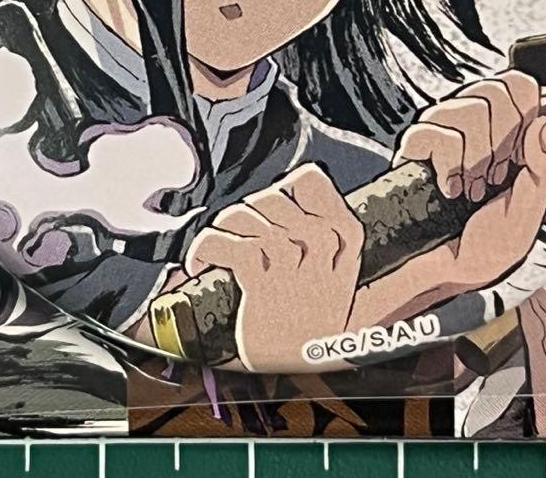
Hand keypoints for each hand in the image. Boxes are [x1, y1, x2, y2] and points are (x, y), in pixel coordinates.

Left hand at [183, 163, 362, 371]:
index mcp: (344, 239)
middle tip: (246, 229)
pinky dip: (206, 248)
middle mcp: (322, 248)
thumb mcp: (336, 268)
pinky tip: (200, 261)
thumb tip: (281, 193)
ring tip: (226, 242)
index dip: (285, 185)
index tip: (276, 202)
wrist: (308, 363)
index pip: (312, 181)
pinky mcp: (264, 288)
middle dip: (250, 208)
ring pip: (247, 217)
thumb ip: (320, 229)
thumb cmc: (315, 312)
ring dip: (226, 227)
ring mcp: (294, 268)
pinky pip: (227, 247)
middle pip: (272, 197)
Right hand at [393, 71, 545, 290]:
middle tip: (497, 176)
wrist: (445, 270)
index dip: (525, 110)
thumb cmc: (487, 243)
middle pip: (496, 91)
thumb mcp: (530, 212)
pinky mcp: (416, 143)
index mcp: (506, 131)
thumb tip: (544, 125)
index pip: (518, 84)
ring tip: (473, 188)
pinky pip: (439, 132)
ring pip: (470, 109)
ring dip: (477, 160)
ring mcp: (442, 129)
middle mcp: (472, 122)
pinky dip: (450, 166)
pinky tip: (451, 188)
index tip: (523, 151)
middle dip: (503, 142)